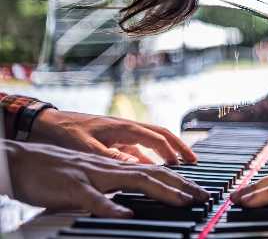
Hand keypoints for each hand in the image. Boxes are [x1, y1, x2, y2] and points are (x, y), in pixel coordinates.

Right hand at [4, 140, 208, 216]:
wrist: (23, 161)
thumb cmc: (56, 171)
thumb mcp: (92, 176)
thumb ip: (115, 181)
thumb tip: (136, 193)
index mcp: (115, 166)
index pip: (155, 170)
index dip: (179, 180)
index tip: (199, 191)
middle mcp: (110, 167)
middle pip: (153, 172)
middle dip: (181, 185)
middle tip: (203, 197)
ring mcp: (92, 175)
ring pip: (132, 180)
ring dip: (160, 190)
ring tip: (181, 201)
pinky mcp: (72, 187)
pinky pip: (93, 198)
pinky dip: (110, 205)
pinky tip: (125, 212)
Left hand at [29, 109, 196, 164]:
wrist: (49, 123)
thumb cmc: (66, 132)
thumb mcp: (87, 147)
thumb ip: (111, 156)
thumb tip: (136, 166)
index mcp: (124, 127)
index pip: (157, 137)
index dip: (173, 150)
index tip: (184, 163)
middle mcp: (127, 128)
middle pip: (161, 135)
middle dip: (179, 147)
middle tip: (193, 161)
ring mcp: (122, 134)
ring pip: (152, 142)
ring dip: (166, 153)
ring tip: (178, 166)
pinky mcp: (116, 141)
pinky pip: (139, 150)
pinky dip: (150, 158)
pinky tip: (152, 169)